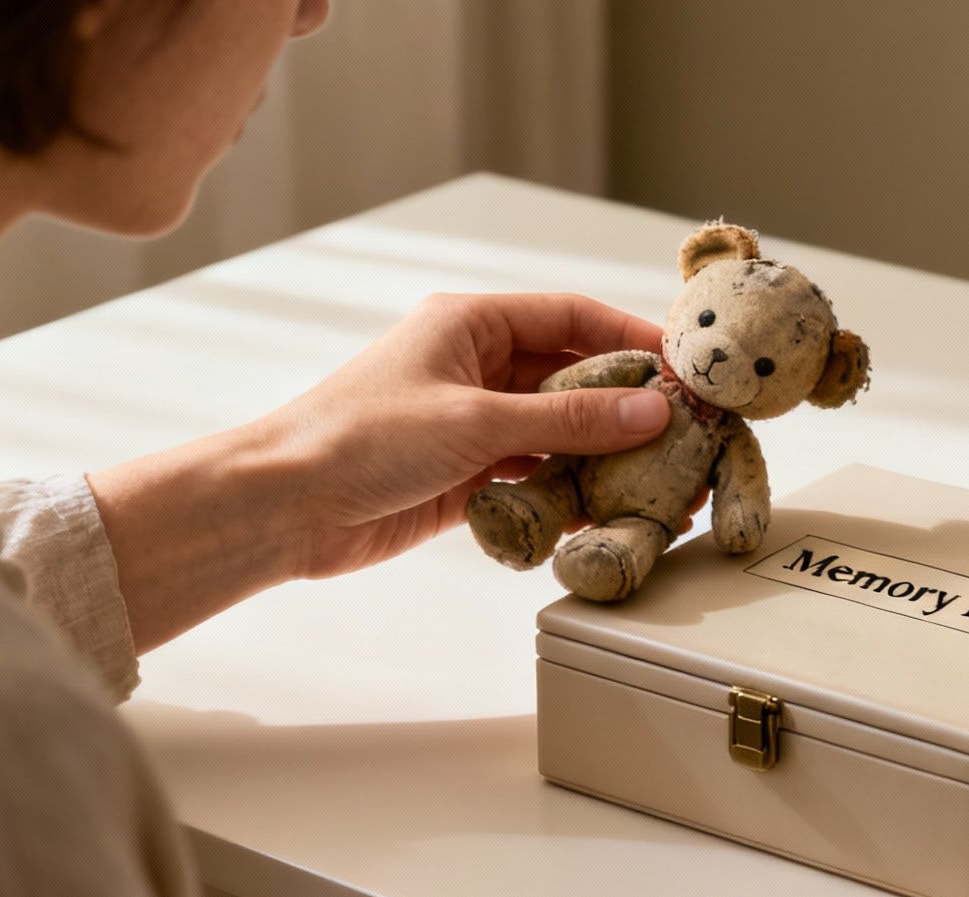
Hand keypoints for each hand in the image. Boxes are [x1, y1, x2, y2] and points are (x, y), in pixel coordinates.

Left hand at [260, 292, 671, 577]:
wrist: (286, 506)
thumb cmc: (357, 439)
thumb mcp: (477, 422)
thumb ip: (569, 421)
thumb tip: (650, 410)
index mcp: (471, 324)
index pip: (571, 317)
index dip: (630, 336)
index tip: (681, 365)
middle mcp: (476, 366)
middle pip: (572, 375)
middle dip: (625, 403)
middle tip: (682, 431)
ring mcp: (473, 421)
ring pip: (559, 430)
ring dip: (601, 452)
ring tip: (655, 476)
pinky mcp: (468, 473)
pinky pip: (537, 474)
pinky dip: (569, 489)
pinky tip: (603, 507)